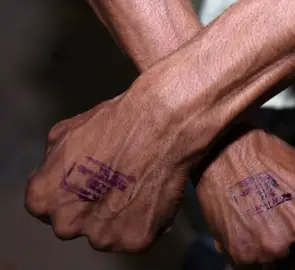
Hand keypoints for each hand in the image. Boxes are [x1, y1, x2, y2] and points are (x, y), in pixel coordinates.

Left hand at [24, 80, 194, 251]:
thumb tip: (56, 174)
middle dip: (90, 210)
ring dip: (117, 219)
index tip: (87, 183)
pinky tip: (150, 196)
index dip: (70, 194)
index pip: (47, 208)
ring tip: (135, 188)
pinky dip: (144, 222)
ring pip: (106, 234)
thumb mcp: (64, 133)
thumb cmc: (114, 124)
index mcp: (43, 198)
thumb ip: (52, 164)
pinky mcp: (135, 240)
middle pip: (75, 225)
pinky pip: (136, 236)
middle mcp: (67, 224)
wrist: (158, 126)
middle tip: (113, 185)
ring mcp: (103, 235)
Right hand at [195, 127, 294, 264]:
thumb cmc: (271, 157)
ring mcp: (279, 247)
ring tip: (259, 224)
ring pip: (281, 265)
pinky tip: (244, 228)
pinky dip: (249, 252)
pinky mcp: (248, 256)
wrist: (226, 151)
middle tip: (280, 223)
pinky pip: (254, 266)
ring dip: (273, 252)